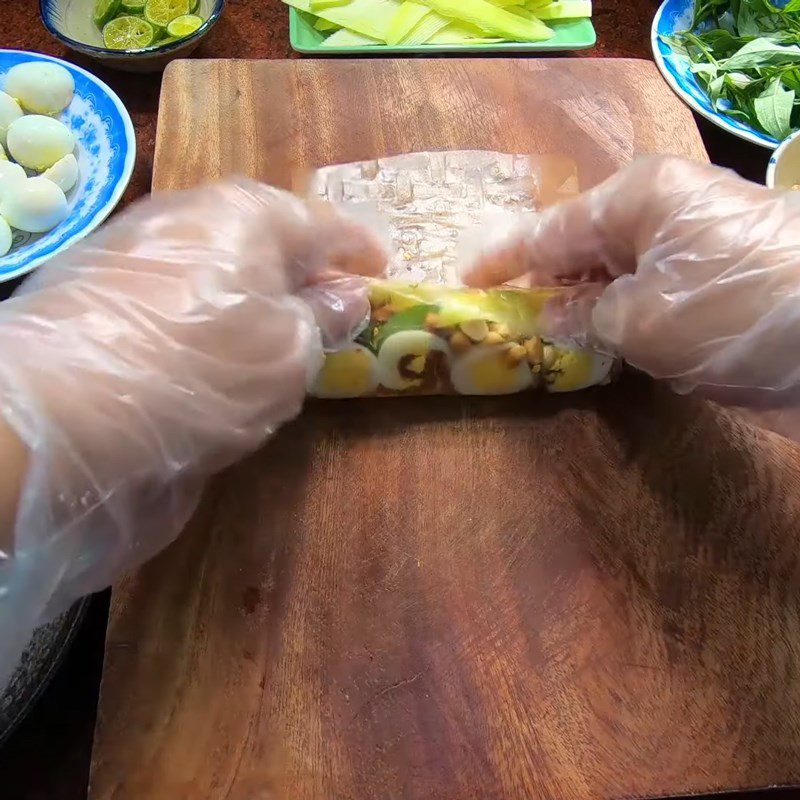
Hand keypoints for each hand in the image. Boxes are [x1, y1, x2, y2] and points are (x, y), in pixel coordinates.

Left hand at [0, 179, 384, 685]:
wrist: (63, 423)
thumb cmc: (201, 372)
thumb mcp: (287, 352)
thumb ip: (322, 318)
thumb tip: (343, 295)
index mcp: (247, 216)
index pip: (322, 224)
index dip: (359, 249)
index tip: (383, 272)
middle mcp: (191, 222)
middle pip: (267, 242)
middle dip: (305, 273)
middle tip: (337, 311)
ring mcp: (140, 259)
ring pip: (221, 272)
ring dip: (258, 300)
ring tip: (286, 340)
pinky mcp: (104, 302)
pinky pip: (183, 302)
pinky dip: (214, 323)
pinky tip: (221, 360)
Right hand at [462, 157, 799, 395]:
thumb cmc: (729, 311)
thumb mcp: (639, 318)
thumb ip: (583, 316)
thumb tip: (549, 317)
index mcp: (635, 198)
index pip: (548, 229)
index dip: (502, 258)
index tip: (462, 278)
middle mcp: (659, 212)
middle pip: (579, 245)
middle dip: (539, 280)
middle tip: (495, 313)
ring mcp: (687, 246)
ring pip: (611, 272)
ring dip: (575, 304)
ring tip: (530, 332)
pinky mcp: (708, 281)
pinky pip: (642, 293)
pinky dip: (613, 317)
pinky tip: (587, 342)